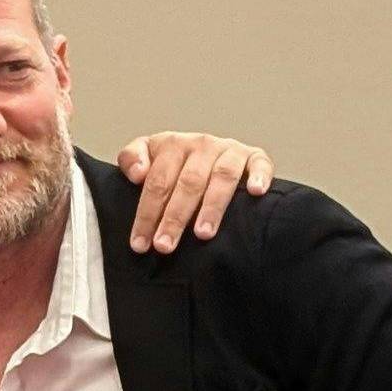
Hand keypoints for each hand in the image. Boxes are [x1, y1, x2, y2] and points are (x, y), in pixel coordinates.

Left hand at [117, 131, 273, 254]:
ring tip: (202, 234)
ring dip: (212, 206)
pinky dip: (259, 176)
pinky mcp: (254, 156)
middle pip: (188, 183)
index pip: (157, 181)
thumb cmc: (175, 163)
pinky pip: (260, 163)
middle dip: (175, 217)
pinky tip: (254, 193)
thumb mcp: (148, 154)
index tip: (141, 243)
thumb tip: (137, 174)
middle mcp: (202, 145)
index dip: (147, 213)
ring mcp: (229, 150)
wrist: (209, 152)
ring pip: (221, 177)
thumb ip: (132, 158)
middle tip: (165, 245)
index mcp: (173, 145)